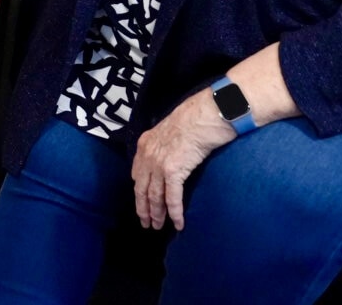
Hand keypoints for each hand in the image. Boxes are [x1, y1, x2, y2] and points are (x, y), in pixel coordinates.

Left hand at [131, 90, 235, 230]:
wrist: (204, 114)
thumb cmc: (193, 119)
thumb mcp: (169, 129)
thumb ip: (163, 144)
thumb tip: (168, 156)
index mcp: (144, 144)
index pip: (137, 174)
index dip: (139, 191)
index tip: (142, 203)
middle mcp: (147, 155)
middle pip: (142, 189)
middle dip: (143, 208)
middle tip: (146, 223)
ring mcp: (159, 164)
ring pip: (154, 196)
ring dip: (157, 214)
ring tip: (158, 227)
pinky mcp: (173, 171)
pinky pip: (172, 198)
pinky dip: (174, 213)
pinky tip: (178, 224)